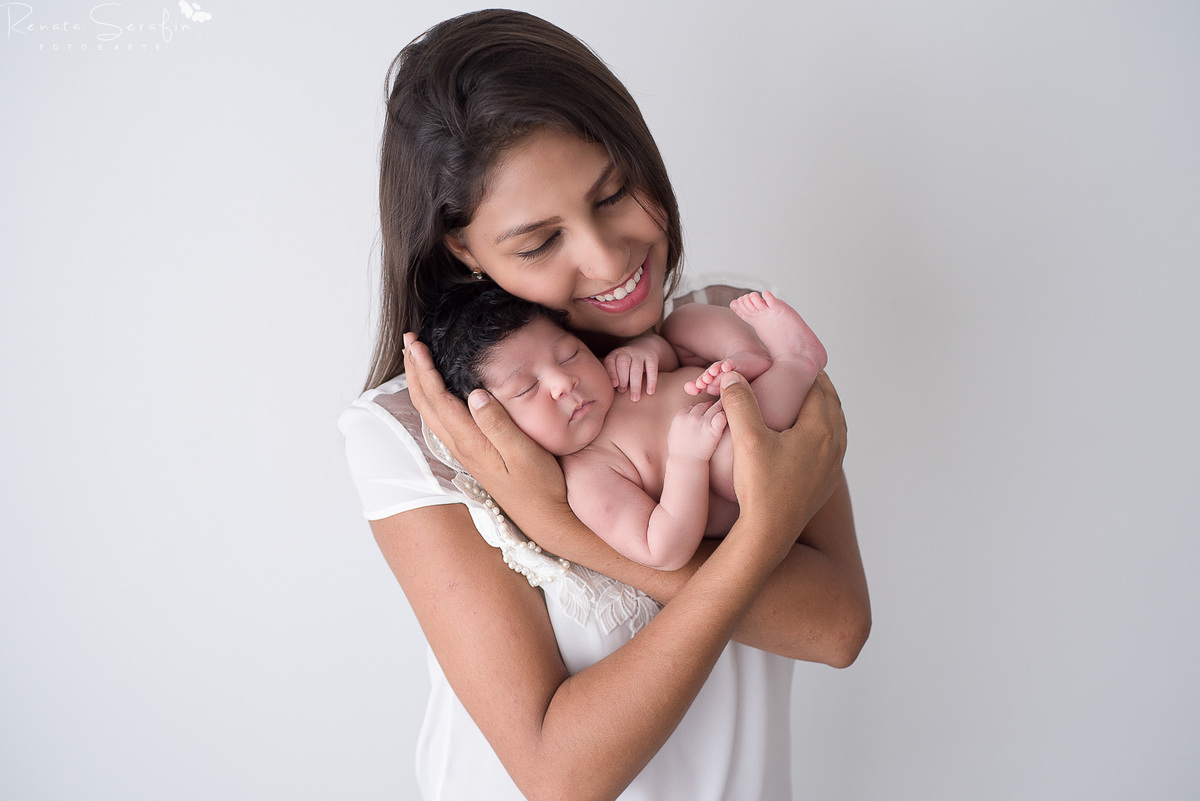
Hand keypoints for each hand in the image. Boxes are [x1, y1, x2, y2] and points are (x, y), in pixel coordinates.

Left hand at [403, 333, 570, 524]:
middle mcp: (460, 446)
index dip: (424, 368)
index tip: (416, 342)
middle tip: (410, 340)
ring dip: (420, 382)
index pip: (437, 398)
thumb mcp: (524, 453)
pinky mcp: (472, 453)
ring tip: (417, 359)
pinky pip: (442, 419)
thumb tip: (475, 393)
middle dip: (414, 369)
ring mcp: (464, 451)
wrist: (544, 518)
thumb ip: (498, 424)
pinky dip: (433, 397)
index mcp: (470, 441)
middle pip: (425, 403)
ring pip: (430, 411)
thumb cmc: (540, 485)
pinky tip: (439, 390)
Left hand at [603, 337, 661, 400]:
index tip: (614, 385)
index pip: (610, 362)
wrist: (645, 346)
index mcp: (615, 355)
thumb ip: (612, 377)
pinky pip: (652, 369)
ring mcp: (639, 354)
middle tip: (623, 392)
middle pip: (623, 365)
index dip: (612, 373)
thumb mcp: (616, 366)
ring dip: (635, 384)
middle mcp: (626, 353)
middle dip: (623, 379)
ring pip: (636, 368)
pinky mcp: (651, 357)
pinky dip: (651, 381)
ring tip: (635, 398)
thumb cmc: (626, 364)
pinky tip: (650, 392)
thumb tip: (607, 396)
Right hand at [667, 401, 727, 460]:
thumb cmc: (679, 452)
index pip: (691, 407)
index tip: (702, 411)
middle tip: (715, 406)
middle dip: (709, 406)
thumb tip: (685, 417)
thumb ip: (679, 422)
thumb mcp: (673, 433)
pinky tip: (727, 416)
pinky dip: (724, 414)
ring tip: (724, 408)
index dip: (697, 409)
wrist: (686, 463)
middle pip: (703, 406)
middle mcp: (691, 417)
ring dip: (719, 407)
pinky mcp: (713, 430)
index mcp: (680, 417)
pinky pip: (721, 416)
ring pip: (714, 408)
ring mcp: (703, 423)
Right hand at [718, 370, 845, 558]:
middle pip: (830, 401)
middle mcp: (835, 444)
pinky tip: (804, 433)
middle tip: (794, 373)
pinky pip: (832, 444)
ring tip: (800, 398)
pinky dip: (822, 429)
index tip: (787, 360)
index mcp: (820, 428)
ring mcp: (834, 464)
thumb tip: (732, 375)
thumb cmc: (760, 487)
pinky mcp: (828, 480)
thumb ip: (740, 402)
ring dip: (820, 407)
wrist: (769, 534)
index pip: (816, 385)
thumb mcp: (746, 439)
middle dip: (813, 385)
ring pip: (834, 423)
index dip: (801, 369)